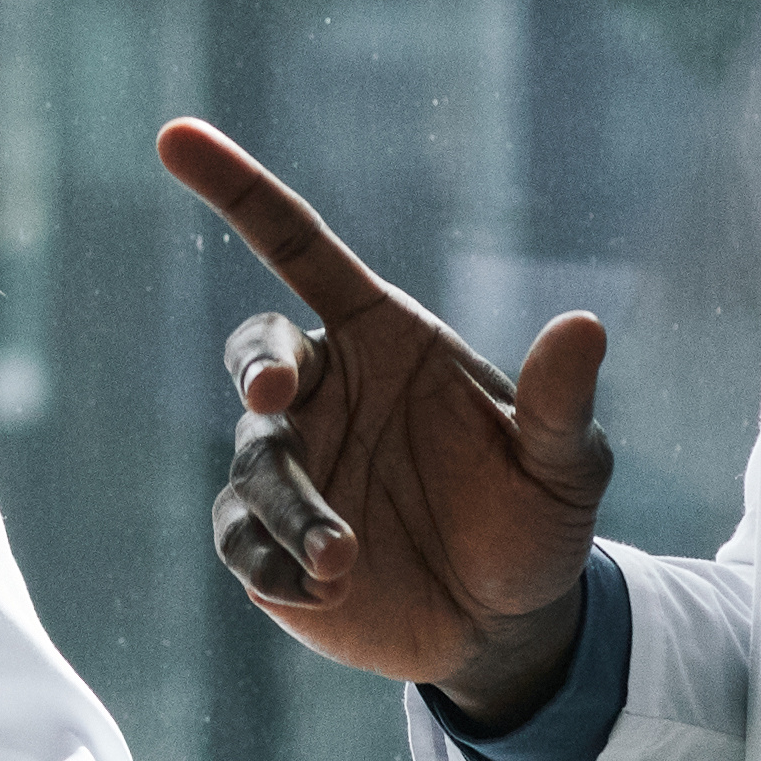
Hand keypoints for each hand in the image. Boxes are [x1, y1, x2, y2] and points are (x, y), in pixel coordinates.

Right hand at [153, 117, 615, 716]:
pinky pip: (241, 540)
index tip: (175, 135)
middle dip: (257, 368)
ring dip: (294, 507)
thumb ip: (561, 401)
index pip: (297, 247)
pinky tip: (322, 589)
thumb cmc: (534, 522)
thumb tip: (585, 326)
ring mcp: (292, 468)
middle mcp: (323, 393)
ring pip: (256, 463)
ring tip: (346, 560)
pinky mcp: (267, 546)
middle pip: (254, 353)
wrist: (507, 626)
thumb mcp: (566, 465)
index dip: (236, 190)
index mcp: (381, 340)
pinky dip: (272, 561)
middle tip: (277, 399)